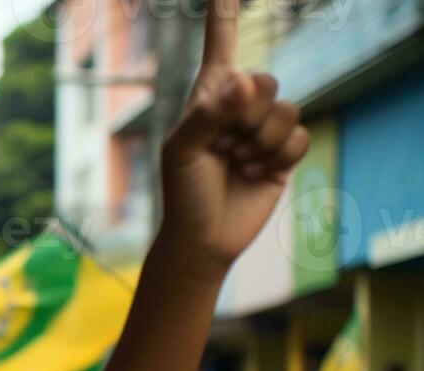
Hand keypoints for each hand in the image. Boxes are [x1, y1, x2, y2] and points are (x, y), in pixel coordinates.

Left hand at [159, 0, 308, 273]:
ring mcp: (262, 130)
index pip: (220, 46)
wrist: (202, 238)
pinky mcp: (283, 154)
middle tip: (223, 147)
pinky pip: (298, 138)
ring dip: (260, 143)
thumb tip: (245, 83)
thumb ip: (208, 115)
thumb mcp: (181, 152)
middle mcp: (238, 108)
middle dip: (246, 117)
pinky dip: (276, 158)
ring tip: (236, 164)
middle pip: (266, 82)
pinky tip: (253, 175)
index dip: (225, 15)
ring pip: (286, 112)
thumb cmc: (182, 193)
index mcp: (208, 98)